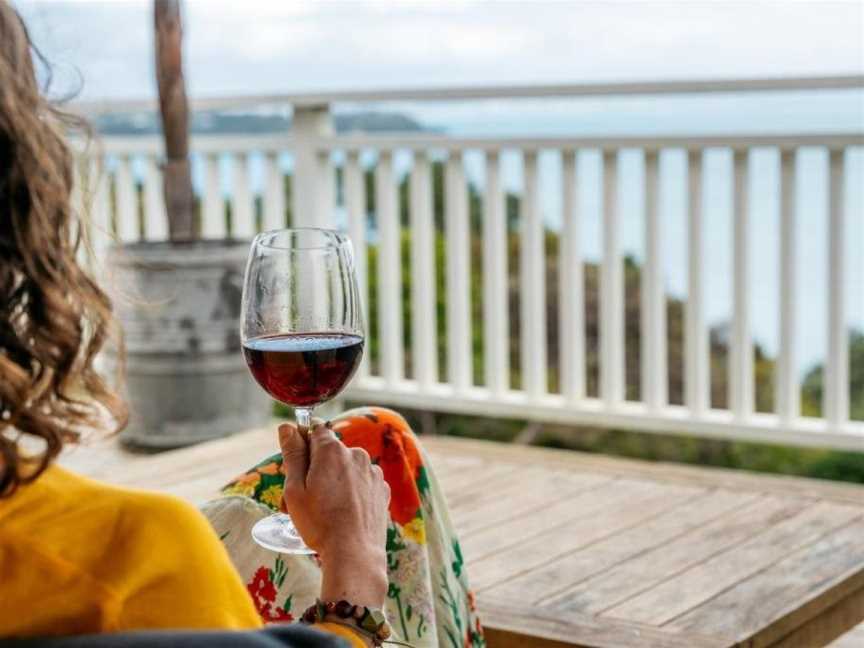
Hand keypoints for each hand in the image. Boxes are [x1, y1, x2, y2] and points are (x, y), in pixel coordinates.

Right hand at [279, 421, 389, 608]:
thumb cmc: (319, 523)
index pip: (315, 430)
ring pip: (347, 468)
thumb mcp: (295, 489)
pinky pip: (362, 482)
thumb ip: (292, 454)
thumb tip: (287, 427)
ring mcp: (372, 472)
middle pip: (330, 452)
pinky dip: (353, 492)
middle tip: (305, 498)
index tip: (296, 464)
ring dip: (336, 481)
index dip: (303, 445)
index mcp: (332, 450)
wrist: (354, 553)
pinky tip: (345, 513)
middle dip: (317, 468)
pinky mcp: (382, 489)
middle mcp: (356, 454)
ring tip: (325, 511)